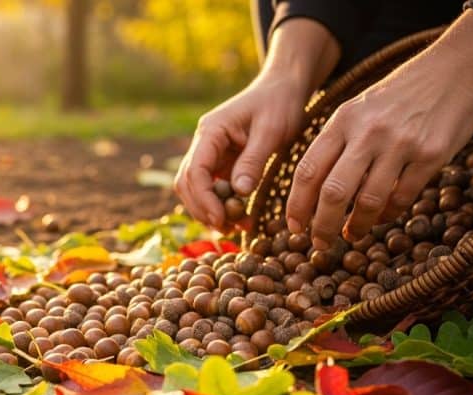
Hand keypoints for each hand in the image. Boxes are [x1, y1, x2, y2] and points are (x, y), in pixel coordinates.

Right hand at [174, 18, 339, 229]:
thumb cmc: (280, 103)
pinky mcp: (222, 162)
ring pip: (196, 189)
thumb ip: (253, 160)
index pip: (194, 171)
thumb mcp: (271, 131)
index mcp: (211, 131)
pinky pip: (213, 188)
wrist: (285, 87)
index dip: (203, 199)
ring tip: (236, 227)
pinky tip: (241, 217)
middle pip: (187, 184)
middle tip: (227, 229)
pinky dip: (222, 205)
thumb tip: (238, 192)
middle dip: (203, 209)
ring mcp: (211, 153)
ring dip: (210, 210)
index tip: (221, 218)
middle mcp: (204, 143)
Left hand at [286, 9, 472, 248]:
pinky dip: (388, 215)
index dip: (297, 205)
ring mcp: (400, 144)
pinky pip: (402, 197)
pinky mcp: (431, 155)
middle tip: (320, 245)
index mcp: (342, 120)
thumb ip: (336, 144)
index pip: (308, 170)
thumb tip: (312, 192)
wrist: (456, 71)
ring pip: (368, 201)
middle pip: (333, 192)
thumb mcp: (358, 109)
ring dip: (356, 226)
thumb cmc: (398, 97)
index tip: (294, 227)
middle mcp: (367, 133)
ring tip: (351, 235)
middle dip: (322, 226)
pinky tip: (381, 219)